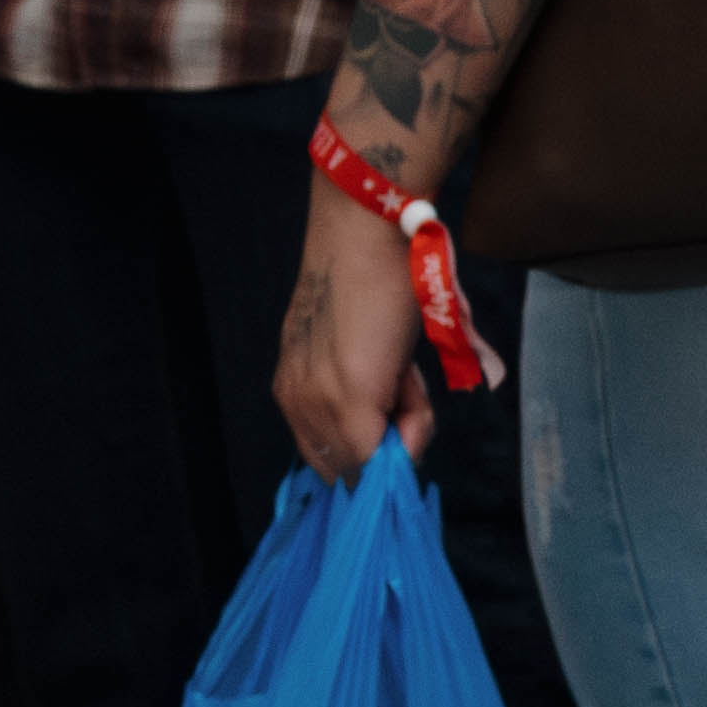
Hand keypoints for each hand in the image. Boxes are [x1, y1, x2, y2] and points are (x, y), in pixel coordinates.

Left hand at [279, 168, 433, 480]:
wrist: (362, 240)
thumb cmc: (369, 290)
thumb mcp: (360, 356)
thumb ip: (368, 404)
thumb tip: (395, 454)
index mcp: (293, 392)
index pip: (329, 459)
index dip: (371, 452)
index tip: (398, 419)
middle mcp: (295, 402)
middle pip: (352, 466)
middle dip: (389, 445)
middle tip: (407, 390)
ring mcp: (315, 401)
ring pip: (374, 457)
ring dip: (405, 428)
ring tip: (406, 374)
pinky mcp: (347, 395)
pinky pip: (388, 445)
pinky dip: (413, 420)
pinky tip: (408, 376)